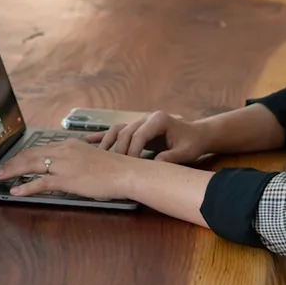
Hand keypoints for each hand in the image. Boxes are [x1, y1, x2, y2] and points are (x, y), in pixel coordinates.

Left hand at [0, 139, 137, 199]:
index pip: (41, 148)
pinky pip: (40, 183)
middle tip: (1, 168)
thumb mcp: (92, 158)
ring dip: (13, 171)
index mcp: (70, 145)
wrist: (125, 172)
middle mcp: (64, 151)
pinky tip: (16, 191)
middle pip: (31, 154)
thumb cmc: (114, 169)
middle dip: (13, 161)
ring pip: (31, 165)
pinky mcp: (66, 179)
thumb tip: (68, 168)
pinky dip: (25, 186)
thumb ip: (77, 160)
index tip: (16, 160)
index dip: (25, 155)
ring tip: (1, 177)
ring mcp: (64, 165)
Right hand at [87, 111, 210, 163]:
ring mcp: (140, 121)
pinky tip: (89, 141)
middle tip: (114, 167)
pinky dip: (104, 136)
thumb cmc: (192, 143)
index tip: (129, 167)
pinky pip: (117, 131)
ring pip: (117, 130)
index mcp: (158, 119)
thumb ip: (171, 157)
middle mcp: (146, 117)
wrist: (196, 134)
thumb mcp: (185, 152)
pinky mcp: (136, 127)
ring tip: (97, 156)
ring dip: (107, 142)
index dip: (132, 151)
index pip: (138, 135)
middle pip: (125, 132)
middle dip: (119, 150)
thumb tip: (155, 165)